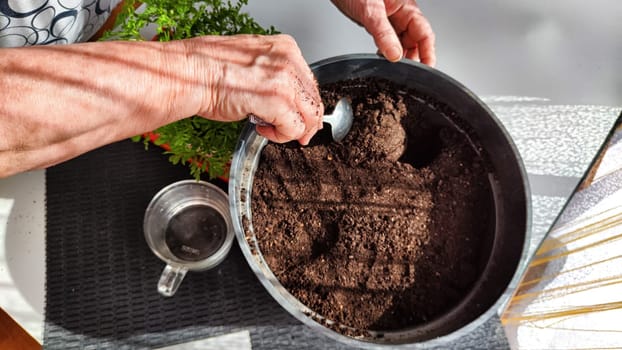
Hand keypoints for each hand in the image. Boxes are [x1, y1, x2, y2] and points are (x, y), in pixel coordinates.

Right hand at [182, 34, 322, 144]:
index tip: (299, 117)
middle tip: (294, 134)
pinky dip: (281, 136)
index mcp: (284, 47)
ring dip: (291, 130)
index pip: (309, 82)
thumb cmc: (208, 69)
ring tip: (270, 130)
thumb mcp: (251, 62)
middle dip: (305, 122)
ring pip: (308, 116)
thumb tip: (286, 95)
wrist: (188, 75)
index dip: (305, 105)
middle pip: (313, 100)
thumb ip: (274, 75)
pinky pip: (294, 128)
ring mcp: (284, 81)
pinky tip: (262, 130)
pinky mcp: (276, 102)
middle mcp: (288, 60)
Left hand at [331, 0, 435, 65]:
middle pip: (415, 41)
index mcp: (407, 7)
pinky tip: (381, 58)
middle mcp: (400, 13)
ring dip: (399, 56)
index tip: (427, 69)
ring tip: (393, 69)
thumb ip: (383, 34)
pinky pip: (388, 40)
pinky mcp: (377, 22)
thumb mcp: (370, 12)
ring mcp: (389, 19)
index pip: (424, 34)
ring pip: (401, 42)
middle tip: (406, 74)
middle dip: (412, 58)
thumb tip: (394, 55)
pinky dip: (386, 51)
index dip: (428, 53)